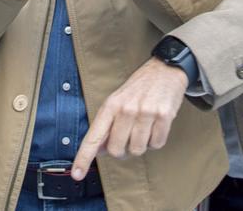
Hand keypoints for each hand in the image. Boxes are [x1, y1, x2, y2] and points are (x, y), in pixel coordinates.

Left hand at [71, 58, 187, 180]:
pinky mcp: (164, 116)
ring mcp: (145, 113)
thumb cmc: (139, 88)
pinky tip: (155, 126)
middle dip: (122, 149)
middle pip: (117, 150)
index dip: (84, 157)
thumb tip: (100, 150)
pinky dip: (156, 140)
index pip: (94, 137)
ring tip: (144, 127)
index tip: (77, 174)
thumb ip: (107, 125)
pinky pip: (157, 144)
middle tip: (128, 137)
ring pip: (138, 150)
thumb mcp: (117, 101)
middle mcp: (126, 109)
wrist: (165, 69)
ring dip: (141, 144)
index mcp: (111, 106)